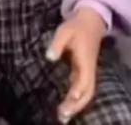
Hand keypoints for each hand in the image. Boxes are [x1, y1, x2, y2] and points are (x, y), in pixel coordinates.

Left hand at [46, 7, 105, 121]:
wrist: (90, 23)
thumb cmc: (75, 27)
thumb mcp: (64, 31)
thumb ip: (57, 44)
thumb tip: (49, 57)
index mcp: (85, 60)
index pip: (84, 78)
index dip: (78, 88)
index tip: (71, 96)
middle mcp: (88, 70)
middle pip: (87, 92)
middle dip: (76, 105)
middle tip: (62, 114)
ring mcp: (87, 73)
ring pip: (86, 94)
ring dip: (76, 106)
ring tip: (62, 116)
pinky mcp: (83, 73)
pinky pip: (82, 91)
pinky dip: (76, 101)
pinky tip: (66, 107)